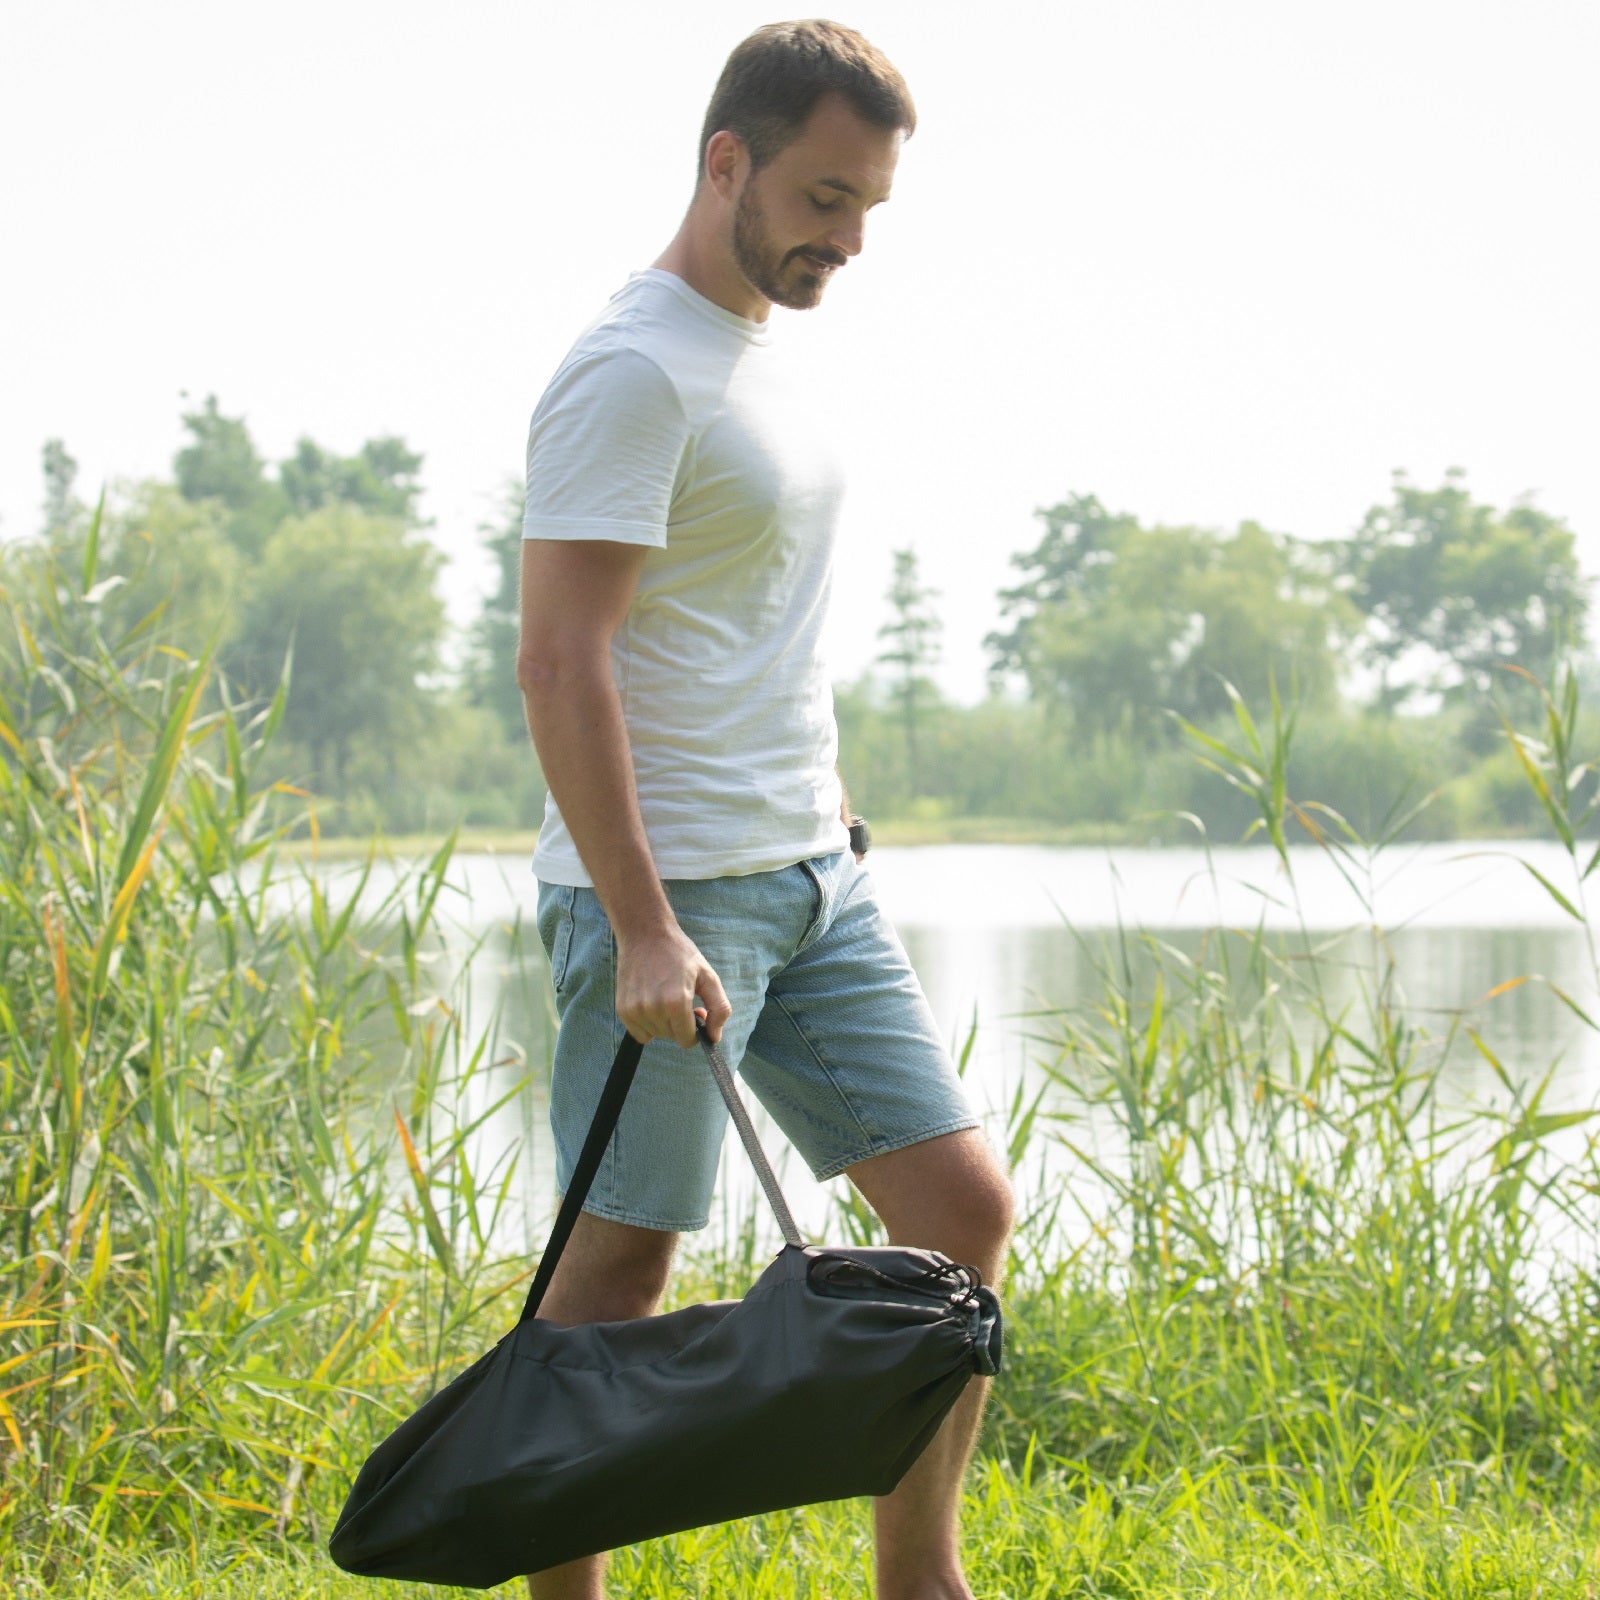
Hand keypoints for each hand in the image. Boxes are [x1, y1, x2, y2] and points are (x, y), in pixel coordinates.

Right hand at [614, 923, 731, 1047]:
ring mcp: (635, 1010)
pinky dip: (647, 1024)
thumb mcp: (708, 975)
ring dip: (663, 1023)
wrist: (645, 934)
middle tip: (680, 998)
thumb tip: (714, 1038)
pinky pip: (639, 1033)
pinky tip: (651, 1002)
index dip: (695, 1029)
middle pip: (672, 1037)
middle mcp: (653, 1009)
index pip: (687, 1040)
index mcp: (677, 1002)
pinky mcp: (622, 1009)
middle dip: (680, 1024)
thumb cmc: (680, 953)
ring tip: (664, 996)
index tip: (694, 1011)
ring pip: (656, 1035)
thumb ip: (719, 1008)